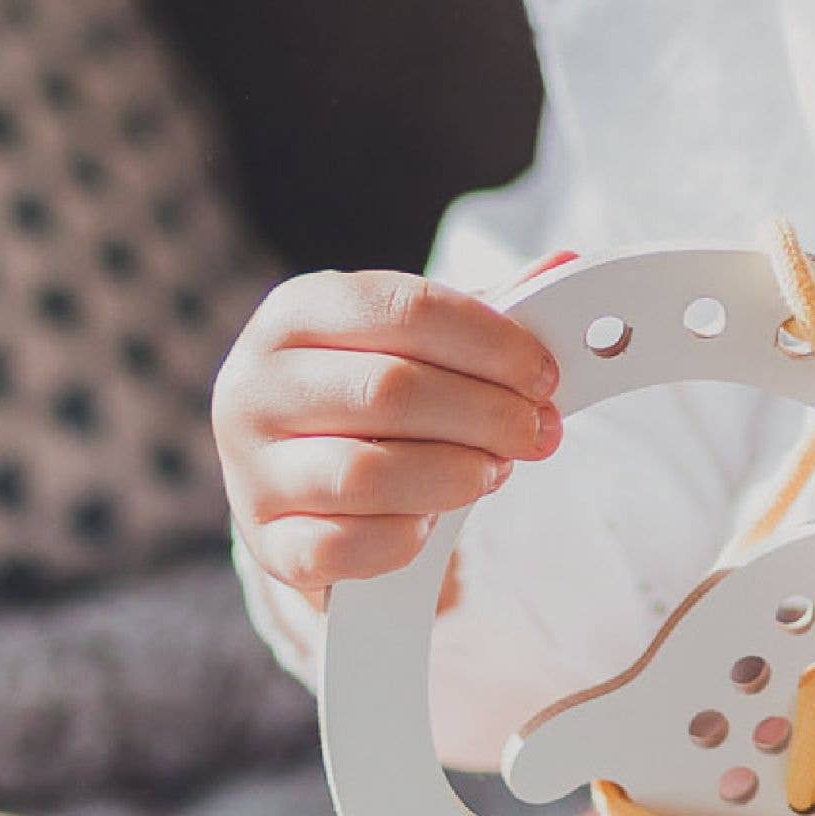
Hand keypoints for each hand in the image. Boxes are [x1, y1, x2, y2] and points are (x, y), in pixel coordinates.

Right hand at [214, 251, 577, 613]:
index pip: (407, 311)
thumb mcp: (415, 336)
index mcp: (295, 312)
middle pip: (392, 391)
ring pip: (367, 474)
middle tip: (538, 430)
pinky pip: (345, 549)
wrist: (293, 469)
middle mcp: (254, 386)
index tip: (545, 374)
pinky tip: (433, 520)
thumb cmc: (367, 387)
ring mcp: (250, 471)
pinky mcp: (267, 544)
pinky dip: (407, 537)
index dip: (492, 344)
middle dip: (486, 413)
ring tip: (493, 470)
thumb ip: (486, 307)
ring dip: (455, 474)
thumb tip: (563, 266)